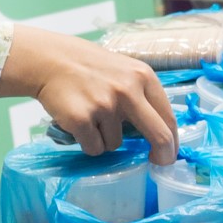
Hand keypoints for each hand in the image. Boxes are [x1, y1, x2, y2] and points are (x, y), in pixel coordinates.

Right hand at [0, 28, 177, 162]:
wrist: (50, 60)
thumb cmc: (91, 69)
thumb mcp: (125, 72)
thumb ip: (142, 97)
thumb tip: (160, 134)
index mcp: (143, 76)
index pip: (168, 116)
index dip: (172, 140)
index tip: (169, 153)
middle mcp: (128, 90)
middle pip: (158, 134)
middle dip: (161, 154)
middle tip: (157, 162)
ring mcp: (105, 105)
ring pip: (116, 144)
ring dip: (104, 139)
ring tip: (91, 117)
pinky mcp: (82, 119)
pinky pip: (94, 148)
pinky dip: (87, 143)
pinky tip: (79, 123)